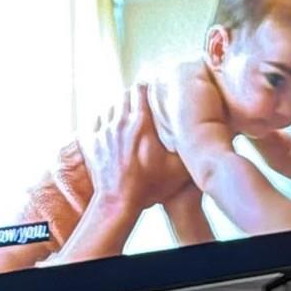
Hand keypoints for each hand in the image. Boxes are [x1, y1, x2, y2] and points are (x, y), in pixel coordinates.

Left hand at [81, 88, 187, 210]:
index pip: (140, 90)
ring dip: (120, 108)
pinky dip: (106, 120)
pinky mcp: (91, 142)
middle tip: (144, 103)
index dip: (148, 88)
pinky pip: (97, 120)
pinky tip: (114, 128)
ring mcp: (102, 132)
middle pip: (124, 94)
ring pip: (110, 106)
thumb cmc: (148, 186)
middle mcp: (119, 123)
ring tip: (130, 116)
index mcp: (140, 124)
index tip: (155, 92)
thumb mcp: (177, 169)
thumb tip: (200, 136)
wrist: (118, 202)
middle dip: (135, 96)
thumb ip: (189, 149)